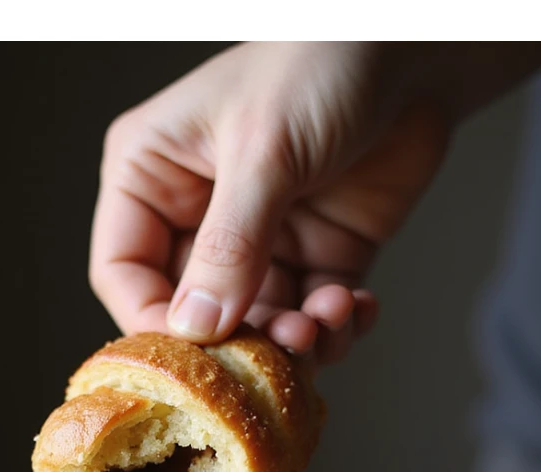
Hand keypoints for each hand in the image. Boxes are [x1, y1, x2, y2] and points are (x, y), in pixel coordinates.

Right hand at [89, 42, 450, 364]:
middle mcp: (197, 215)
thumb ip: (229, 244)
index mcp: (152, 175)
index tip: (195, 357)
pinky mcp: (315, 256)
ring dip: (294, 339)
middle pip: (192, 312)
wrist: (417, 47)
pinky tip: (355, 305)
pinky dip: (334, 326)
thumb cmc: (321, 63)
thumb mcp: (263, 150)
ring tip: (328, 319)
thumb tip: (197, 327)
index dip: (151, 320)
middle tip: (279, 345)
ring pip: (256, 325)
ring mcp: (258, 241)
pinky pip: (310, 317)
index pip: (123, 269)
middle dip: (237, 338)